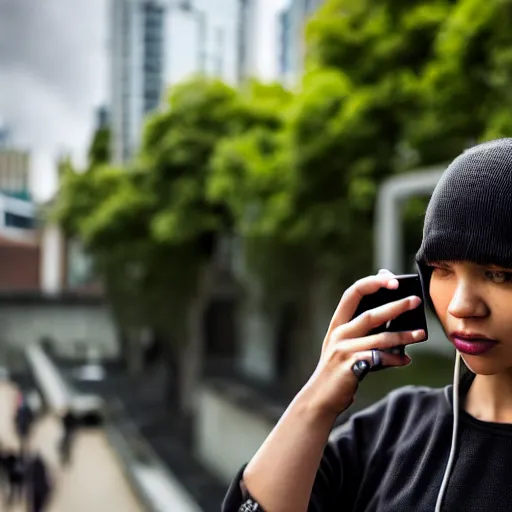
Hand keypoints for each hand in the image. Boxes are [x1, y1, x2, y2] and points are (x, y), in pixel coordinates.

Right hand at [302, 269, 425, 417]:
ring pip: (380, 338)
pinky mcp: (351, 367)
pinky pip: (379, 359)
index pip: (353, 293)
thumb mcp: (345, 343)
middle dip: (395, 306)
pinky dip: (395, 359)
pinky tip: (406, 360)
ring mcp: (344, 350)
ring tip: (421, 334)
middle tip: (415, 301)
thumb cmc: (339, 367)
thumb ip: (363, 328)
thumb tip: (394, 310)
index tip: (392, 279)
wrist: (321, 396)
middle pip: (371, 314)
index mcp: (338, 323)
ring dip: (403, 335)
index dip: (373, 283)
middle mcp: (339, 333)